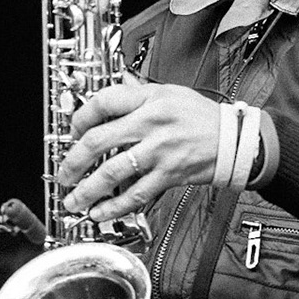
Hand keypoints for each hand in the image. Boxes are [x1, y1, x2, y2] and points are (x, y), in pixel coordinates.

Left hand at [55, 82, 224, 221]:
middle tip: (63, 174)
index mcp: (149, 100)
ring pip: (111, 172)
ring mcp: (158, 151)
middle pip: (98, 141)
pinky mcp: (168, 175)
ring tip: (74, 200)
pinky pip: (135, 194)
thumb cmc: (203, 117)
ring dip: (87, 189)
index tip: (73, 130)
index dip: (81, 117)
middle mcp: (150, 124)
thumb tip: (116, 86)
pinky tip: (101, 212)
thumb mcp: (170, 93)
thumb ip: (139, 93)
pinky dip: (114, 207)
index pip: (103, 102)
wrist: (235, 140)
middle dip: (73, 161)